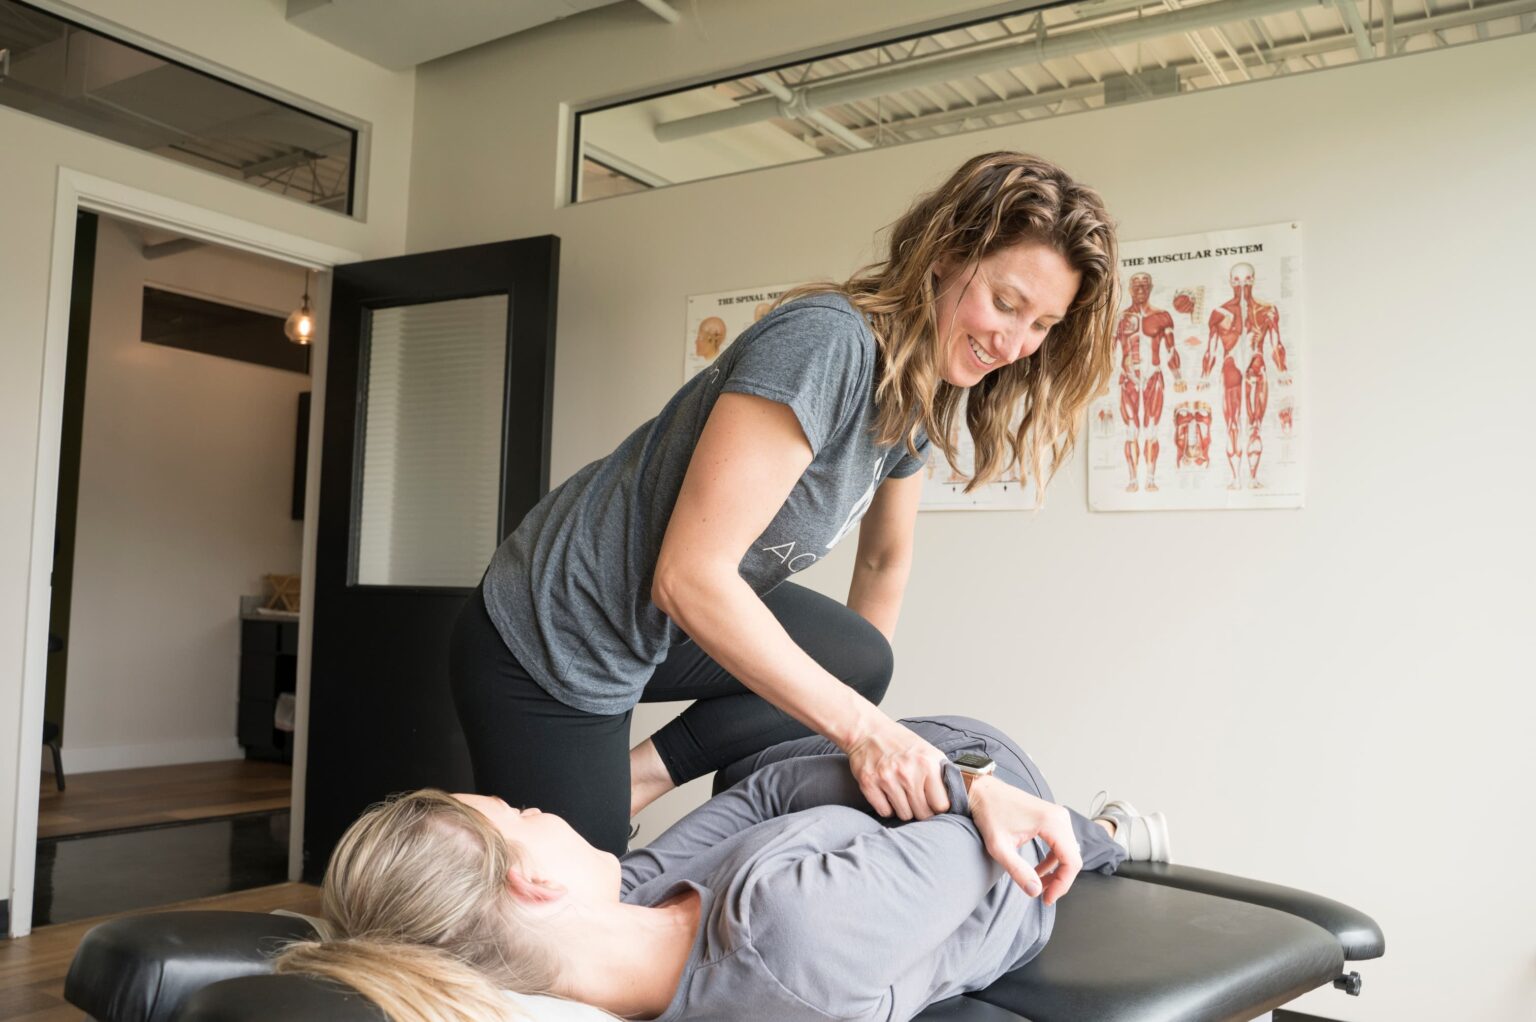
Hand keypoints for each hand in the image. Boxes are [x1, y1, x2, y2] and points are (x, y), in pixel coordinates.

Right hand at [844, 718, 949, 820]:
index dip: (938, 806)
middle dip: (921, 809)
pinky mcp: (869, 784)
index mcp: (927, 763)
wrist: (867, 731)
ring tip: (901, 793)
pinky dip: (887, 807)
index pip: (941, 805)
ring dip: (904, 808)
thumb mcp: (928, 751)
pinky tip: (888, 794)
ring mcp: (887, 779)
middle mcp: (908, 772)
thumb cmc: (900, 742)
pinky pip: (885, 812)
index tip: (934, 802)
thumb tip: (956, 798)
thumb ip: (941, 773)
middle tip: (916, 798)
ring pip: (904, 815)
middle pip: (923, 813)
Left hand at [966, 777, 1081, 903]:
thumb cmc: (989, 814)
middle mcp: (1060, 817)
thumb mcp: (999, 847)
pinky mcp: (1052, 817)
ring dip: (1057, 871)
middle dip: (1060, 880)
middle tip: (1044, 895)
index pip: (1071, 861)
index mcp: (1052, 822)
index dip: (1062, 884)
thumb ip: (1018, 871)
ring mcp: (1057, 815)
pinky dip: (1053, 860)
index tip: (1048, 898)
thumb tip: (1036, 892)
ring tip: (1039, 885)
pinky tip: (1039, 871)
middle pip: (1073, 858)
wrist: (982, 791)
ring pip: (1068, 852)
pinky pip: (1061, 844)